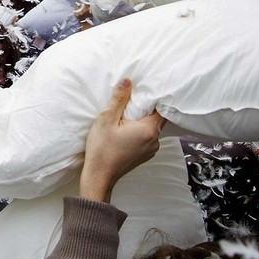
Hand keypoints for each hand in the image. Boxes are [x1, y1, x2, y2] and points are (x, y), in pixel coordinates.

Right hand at [79, 78, 163, 202]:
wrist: (99, 176)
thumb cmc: (102, 149)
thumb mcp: (106, 119)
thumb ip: (119, 99)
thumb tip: (128, 81)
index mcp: (148, 130)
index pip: (160, 109)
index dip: (153, 99)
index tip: (142, 92)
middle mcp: (154, 141)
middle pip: (156, 118)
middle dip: (144, 110)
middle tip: (130, 103)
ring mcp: (150, 150)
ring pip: (150, 129)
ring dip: (140, 122)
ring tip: (125, 118)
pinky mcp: (144, 156)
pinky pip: (146, 138)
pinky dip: (138, 132)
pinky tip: (124, 131)